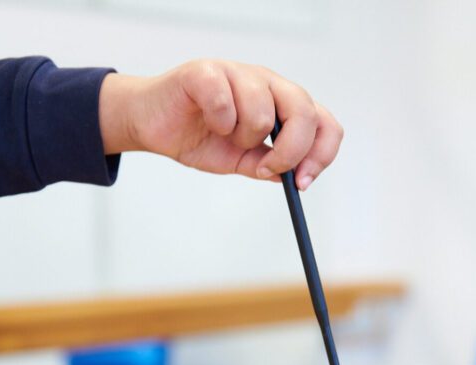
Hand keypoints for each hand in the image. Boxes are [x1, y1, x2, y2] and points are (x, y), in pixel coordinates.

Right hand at [98, 60, 342, 190]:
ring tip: (224, 135)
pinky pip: (226, 103)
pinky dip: (218, 123)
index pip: (323, 122)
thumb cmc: (199, 136)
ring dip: (243, 137)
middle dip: (290, 150)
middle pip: (304, 111)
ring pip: (264, 112)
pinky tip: (207, 121)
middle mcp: (267, 82)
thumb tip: (296, 178)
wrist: (153, 125)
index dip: (320, 153)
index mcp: (282, 103)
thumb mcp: (240, 160)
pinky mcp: (206, 71)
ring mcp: (238, 72)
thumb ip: (268, 166)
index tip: (302, 183)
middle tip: (266, 169)